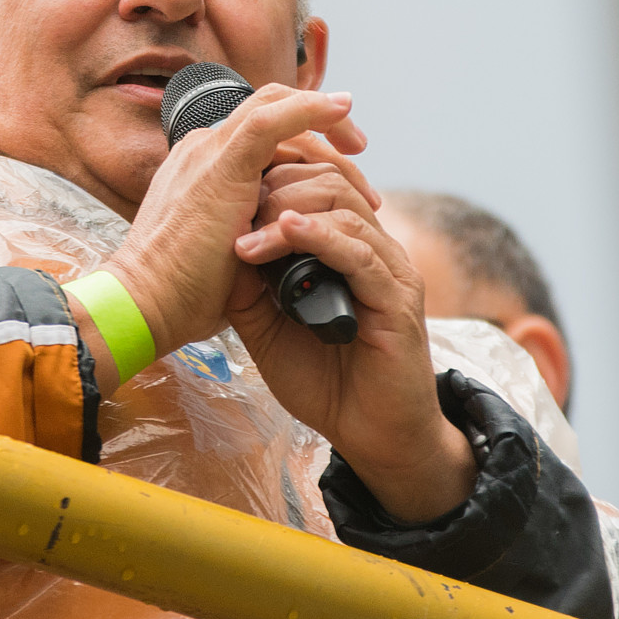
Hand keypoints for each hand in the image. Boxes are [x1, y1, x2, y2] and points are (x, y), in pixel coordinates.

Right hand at [95, 84, 362, 362]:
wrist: (144, 306)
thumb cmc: (182, 295)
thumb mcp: (226, 254)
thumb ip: (253, 233)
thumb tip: (288, 243)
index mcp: (203, 169)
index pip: (261, 135)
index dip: (301, 144)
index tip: (336, 173)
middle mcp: (204, 150)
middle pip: (272, 113)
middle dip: (319, 126)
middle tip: (357, 155)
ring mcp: (209, 152)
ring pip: (275, 107)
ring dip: (323, 119)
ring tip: (358, 146)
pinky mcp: (222, 165)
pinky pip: (272, 119)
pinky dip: (310, 108)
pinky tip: (342, 107)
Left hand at [232, 143, 476, 522]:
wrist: (372, 437)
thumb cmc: (326, 384)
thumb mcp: (269, 329)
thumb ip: (251, 289)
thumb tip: (220, 245)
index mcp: (348, 250)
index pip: (316, 185)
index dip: (273, 181)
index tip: (230, 200)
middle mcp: (374, 251)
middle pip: (331, 183)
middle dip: (279, 188)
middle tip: (236, 214)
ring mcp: (390, 273)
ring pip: (345, 210)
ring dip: (289, 214)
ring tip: (248, 237)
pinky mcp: (398, 301)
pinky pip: (360, 255)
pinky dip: (321, 237)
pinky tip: (288, 232)